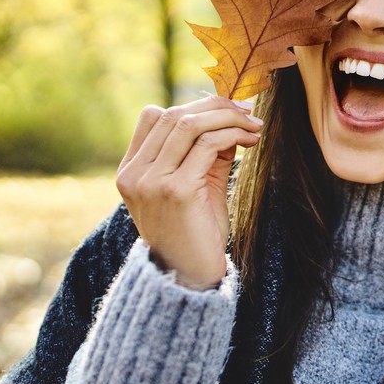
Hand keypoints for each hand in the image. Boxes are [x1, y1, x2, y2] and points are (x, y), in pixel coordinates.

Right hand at [115, 96, 261, 289]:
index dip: (192, 105)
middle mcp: (135, 173)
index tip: (226, 109)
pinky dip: (232, 135)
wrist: (190, 278)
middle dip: (215, 106)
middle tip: (247, 110)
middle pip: (173, 115)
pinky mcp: (176, 190)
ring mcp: (151, 181)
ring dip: (227, 117)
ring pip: (190, 124)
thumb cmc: (195, 234)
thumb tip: (229, 118)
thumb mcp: (196, 186)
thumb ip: (204, 153)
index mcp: (131, 171)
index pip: (153, 117)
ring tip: (253, 124)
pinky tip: (251, 140)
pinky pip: (206, 145)